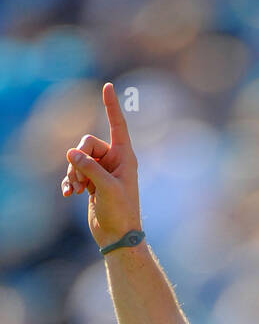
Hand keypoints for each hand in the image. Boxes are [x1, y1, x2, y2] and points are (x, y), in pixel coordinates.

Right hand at [60, 83, 141, 248]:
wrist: (118, 237)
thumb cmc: (120, 213)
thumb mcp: (106, 188)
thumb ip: (89, 168)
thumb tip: (70, 153)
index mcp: (125, 157)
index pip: (117, 125)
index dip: (111, 106)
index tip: (108, 86)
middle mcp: (114, 161)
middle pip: (87, 143)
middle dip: (78, 159)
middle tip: (81, 180)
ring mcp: (102, 171)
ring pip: (78, 158)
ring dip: (73, 172)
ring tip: (78, 190)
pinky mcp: (92, 182)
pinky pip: (75, 172)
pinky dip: (70, 181)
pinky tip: (68, 194)